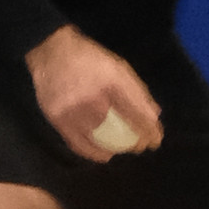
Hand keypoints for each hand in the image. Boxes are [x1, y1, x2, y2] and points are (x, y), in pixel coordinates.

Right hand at [27, 25, 157, 160]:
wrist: (52, 53)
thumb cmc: (91, 59)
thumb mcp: (119, 67)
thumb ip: (137, 91)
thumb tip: (154, 116)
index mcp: (112, 80)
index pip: (135, 112)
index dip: (148, 129)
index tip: (155, 141)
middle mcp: (92, 97)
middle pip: (118, 128)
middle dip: (134, 141)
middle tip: (141, 146)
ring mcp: (73, 109)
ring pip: (98, 138)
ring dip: (114, 148)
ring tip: (124, 149)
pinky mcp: (57, 119)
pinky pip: (77, 143)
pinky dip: (92, 152)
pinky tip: (104, 155)